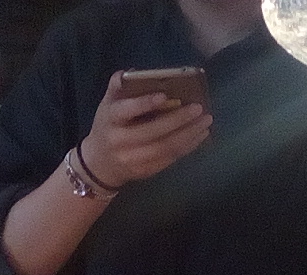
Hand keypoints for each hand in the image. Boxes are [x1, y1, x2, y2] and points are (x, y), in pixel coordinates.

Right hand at [80, 74, 211, 189]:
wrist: (100, 164)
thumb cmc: (108, 126)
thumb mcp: (107, 104)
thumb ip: (117, 87)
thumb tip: (134, 72)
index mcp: (110, 120)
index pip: (125, 111)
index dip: (144, 103)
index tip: (164, 95)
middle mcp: (120, 141)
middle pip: (152, 132)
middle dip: (178, 120)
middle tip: (198, 108)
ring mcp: (133, 159)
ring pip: (165, 148)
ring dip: (189, 135)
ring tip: (205, 121)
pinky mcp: (145, 171)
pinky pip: (170, 159)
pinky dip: (188, 146)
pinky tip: (200, 135)